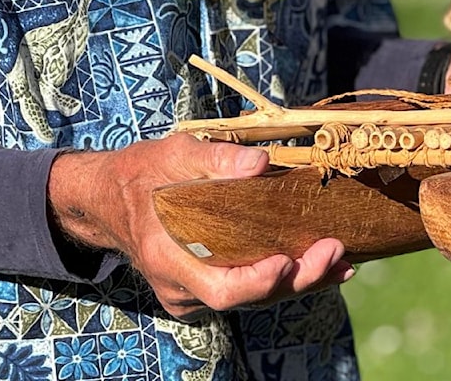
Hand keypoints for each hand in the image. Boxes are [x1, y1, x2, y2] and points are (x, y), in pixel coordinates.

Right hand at [48, 135, 353, 317]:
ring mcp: (191, 292)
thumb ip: (215, 158)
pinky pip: (248, 288)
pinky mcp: (204, 286)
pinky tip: (318, 262)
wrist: (109, 198)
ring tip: (341, 260)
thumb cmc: (141, 173)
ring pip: (253, 297)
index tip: (289, 261)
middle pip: (247, 297)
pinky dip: (284, 277)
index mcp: (167, 256)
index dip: (258, 282)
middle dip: (297, 279)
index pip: (220, 289)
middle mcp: (181, 286)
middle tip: (335, 251)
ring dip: (300, 280)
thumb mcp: (173, 154)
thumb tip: (261, 163)